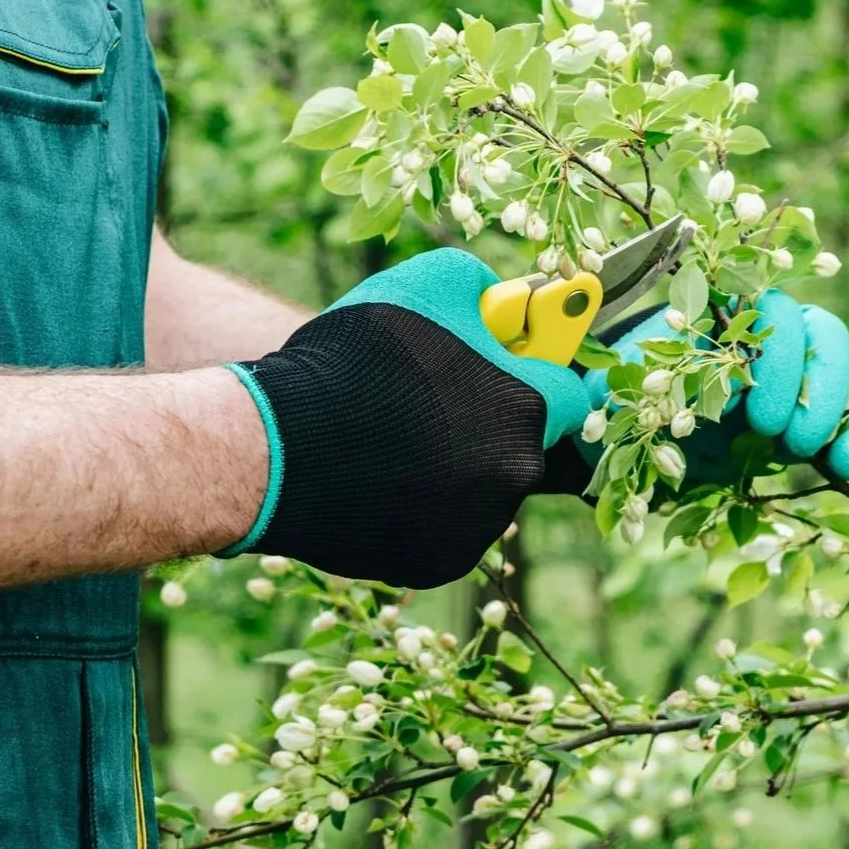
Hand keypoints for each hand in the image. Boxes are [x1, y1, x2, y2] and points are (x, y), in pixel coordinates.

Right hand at [225, 250, 591, 587]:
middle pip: (524, 446)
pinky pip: (446, 528)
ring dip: (455, 468)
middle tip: (432, 404)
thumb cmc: (354, 359)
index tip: (511, 366)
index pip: (571, 393)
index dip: (539, 374)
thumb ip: (481, 288)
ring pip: (484, 491)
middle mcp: (516, 474)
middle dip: (490, 423)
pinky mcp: (440, 562)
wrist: (278, 447)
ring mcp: (480, 526)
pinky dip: (422, 508)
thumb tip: (505, 301)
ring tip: (392, 442)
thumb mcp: (424, 285)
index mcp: (527, 407)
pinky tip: (379, 481)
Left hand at [589, 288, 848, 493]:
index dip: (779, 358)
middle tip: (794, 444)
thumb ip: (628, 381)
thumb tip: (621, 388)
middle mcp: (774, 342)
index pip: (775, 310)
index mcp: (728, 319)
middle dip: (821, 391)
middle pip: (826, 339)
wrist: (637, 438)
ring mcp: (802, 380)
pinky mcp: (816, 421)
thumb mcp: (622, 390)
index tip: (757, 414)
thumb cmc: (628, 401)